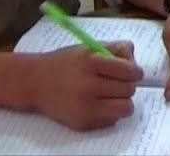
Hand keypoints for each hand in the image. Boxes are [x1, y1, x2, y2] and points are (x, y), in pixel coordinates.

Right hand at [27, 42, 142, 130]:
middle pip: (129, 90)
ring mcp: (85, 107)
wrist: (35, 82)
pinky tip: (97, 104)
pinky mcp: (83, 123)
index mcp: (91, 62)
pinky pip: (112, 120)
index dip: (135, 72)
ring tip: (110, 95)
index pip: (130, 71)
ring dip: (122, 101)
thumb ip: (114, 49)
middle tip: (116, 82)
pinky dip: (109, 113)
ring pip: (125, 108)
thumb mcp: (88, 48)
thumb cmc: (66, 63)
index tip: (132, 72)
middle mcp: (88, 86)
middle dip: (126, 85)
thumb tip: (134, 60)